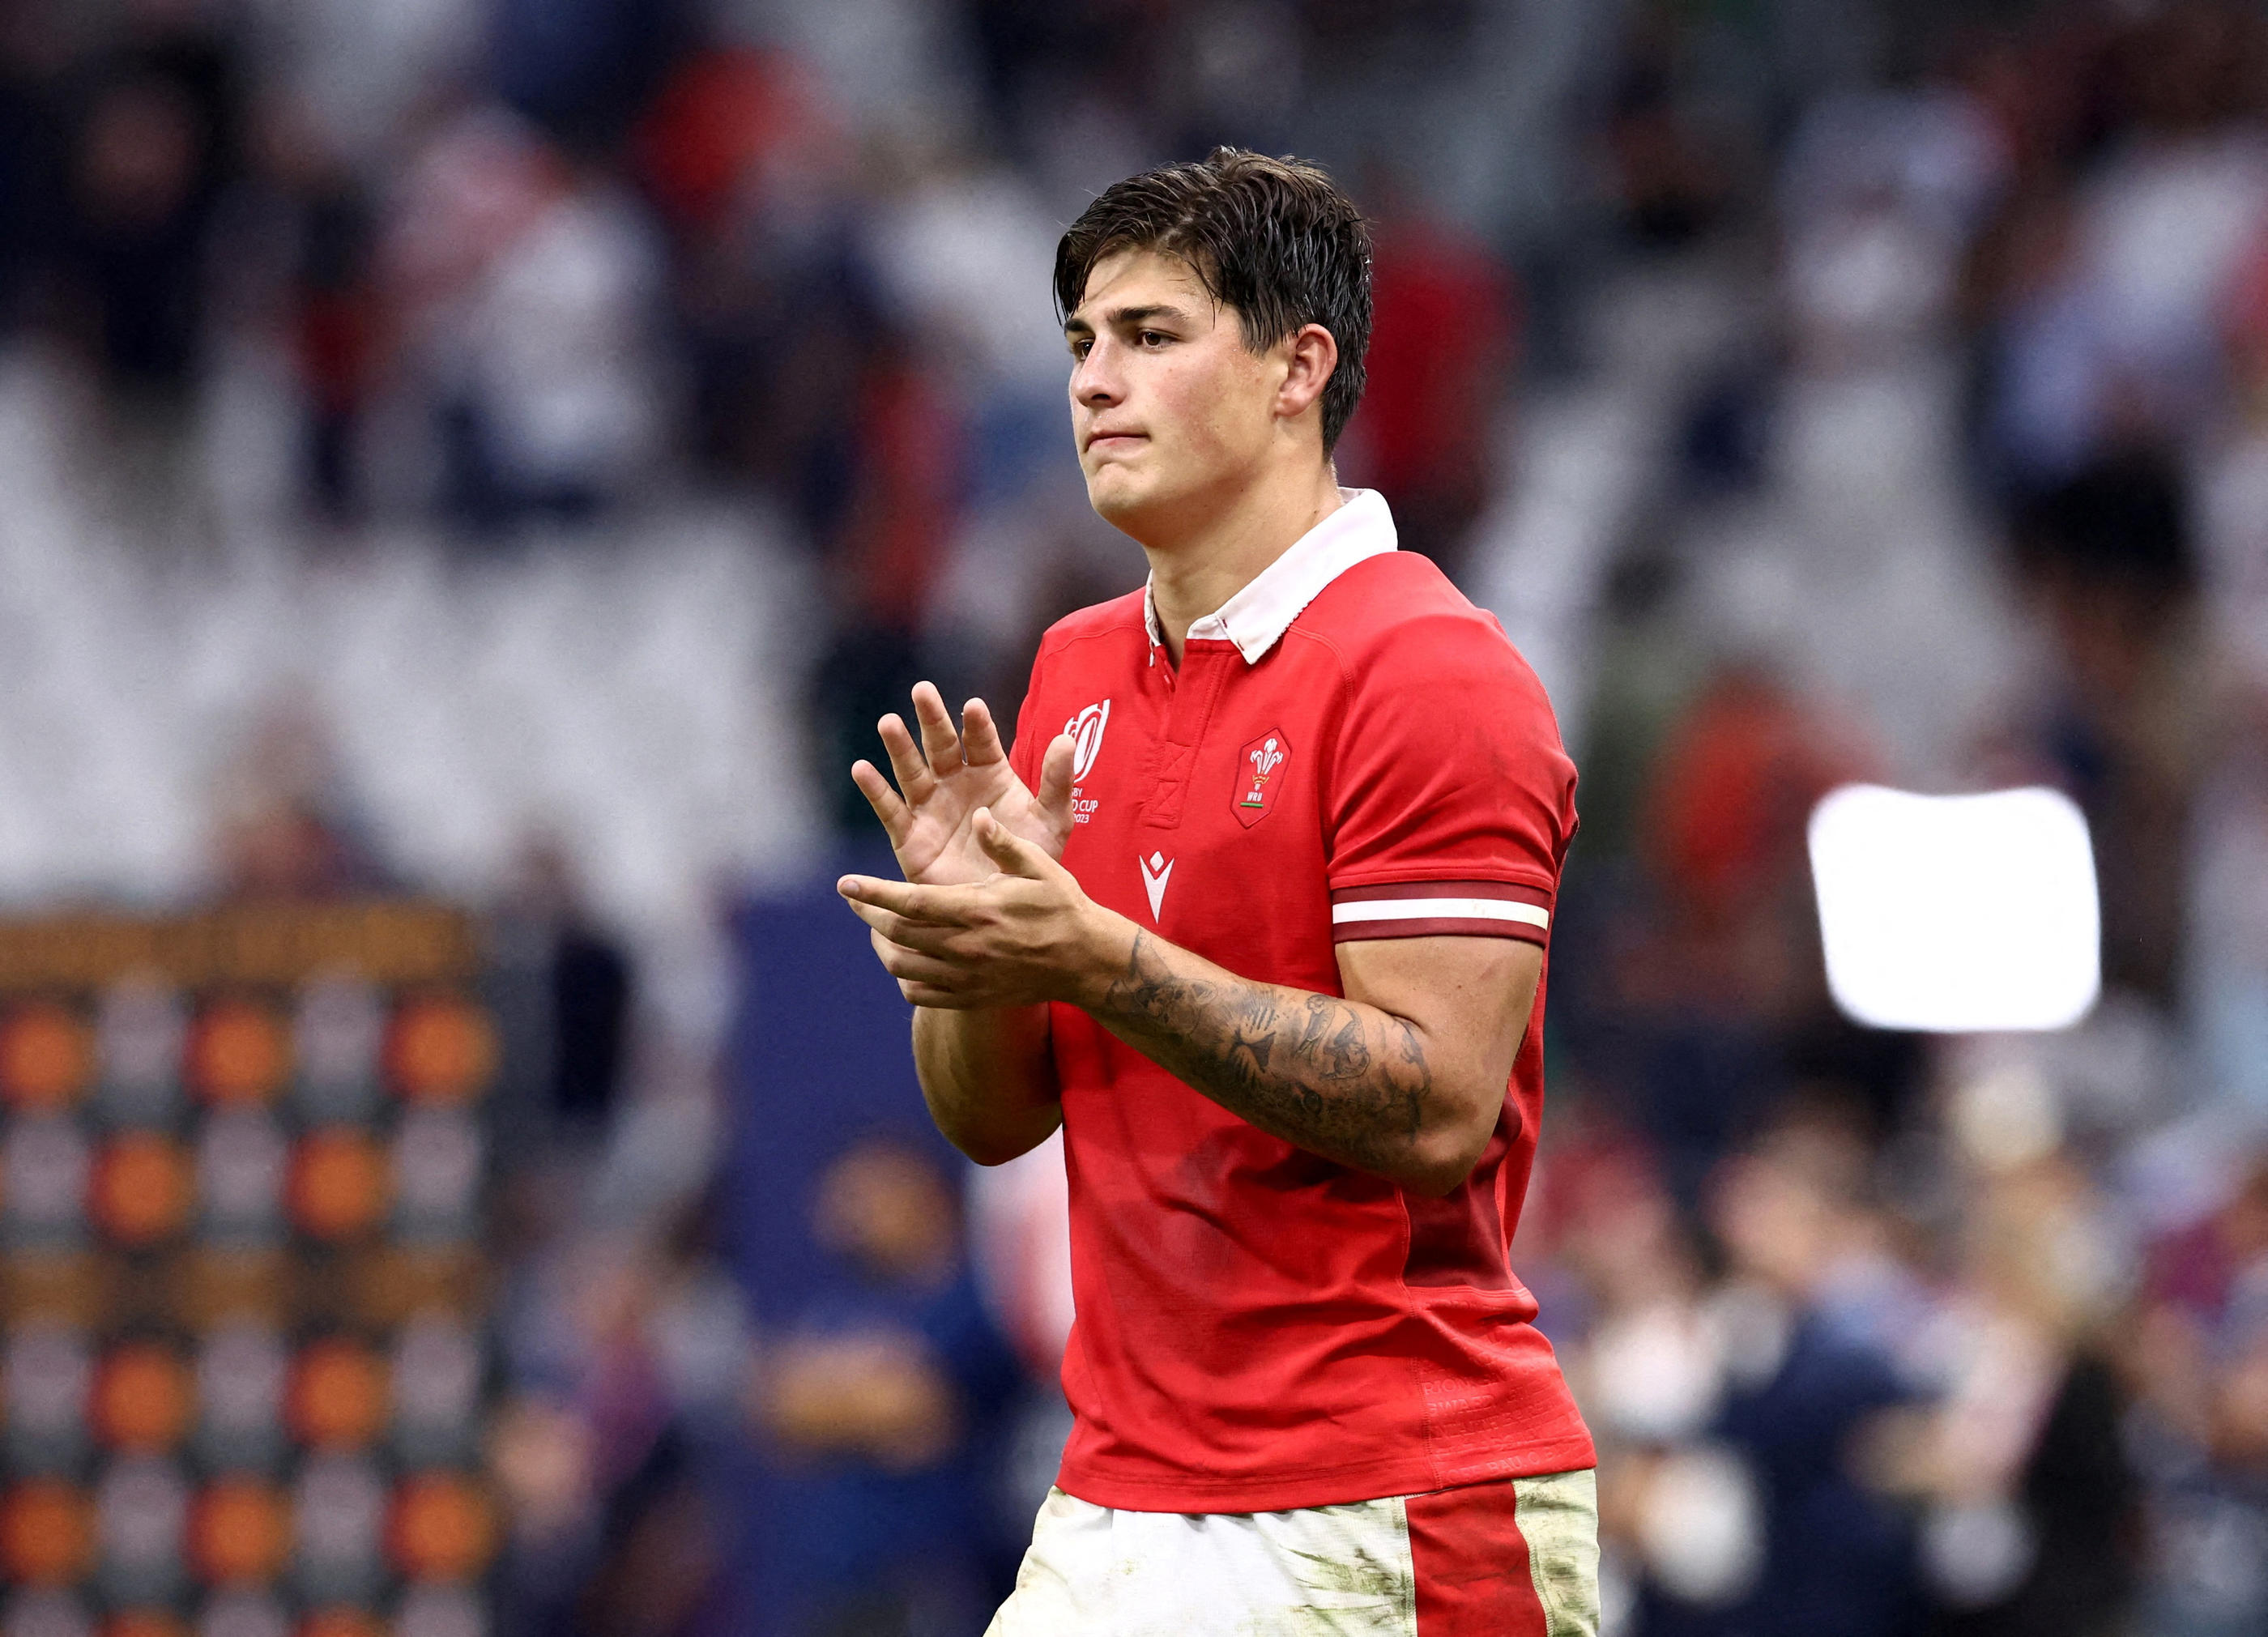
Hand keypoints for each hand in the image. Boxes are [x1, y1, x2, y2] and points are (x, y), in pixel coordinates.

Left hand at [840, 809, 1129, 1008]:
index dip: (874, 894)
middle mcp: (965, 947)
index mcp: (977, 910)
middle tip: (857, 900)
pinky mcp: (971, 997)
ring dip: (883, 946)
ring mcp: (966, 977)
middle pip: (898, 934)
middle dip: (870, 915)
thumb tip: (978, 814)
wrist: (1085, 962)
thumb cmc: (1062, 906)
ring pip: (902, 967)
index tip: (846, 884)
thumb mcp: (1039, 866)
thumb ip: (1003, 843)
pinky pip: (920, 994)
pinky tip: (907, 959)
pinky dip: (904, 978)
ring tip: (880, 928)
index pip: (910, 903)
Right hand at [852, 682, 1075, 886]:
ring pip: (911, 770)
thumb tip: (1068, 739)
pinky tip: (862, 769)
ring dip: (899, 747)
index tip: (974, 707)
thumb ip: (1057, 782)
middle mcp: (956, 782)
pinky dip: (875, 791)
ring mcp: (930, 806)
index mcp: (989, 773)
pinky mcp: (910, 836)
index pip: (981, 742)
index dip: (977, 725)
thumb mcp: (1052, 821)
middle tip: (923, 691)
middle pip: (941, 745)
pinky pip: (891, 810)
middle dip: (932, 719)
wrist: (1007, 907)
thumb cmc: (1031, 858)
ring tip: (889, 723)